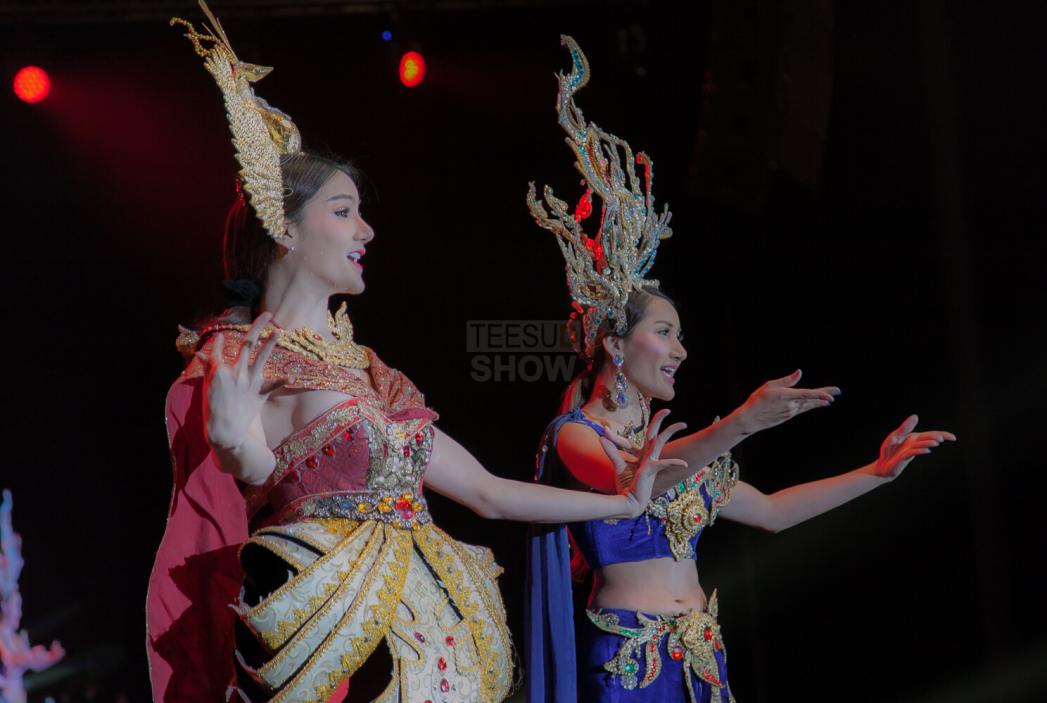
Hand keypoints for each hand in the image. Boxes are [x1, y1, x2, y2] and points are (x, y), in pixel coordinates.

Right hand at [198, 312, 287, 452]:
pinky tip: (292, 376)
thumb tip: (200, 353)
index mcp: (219, 370)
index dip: (218, 341)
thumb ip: (207, 367)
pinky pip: (273, 384)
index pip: (218, 349)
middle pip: (247, 344)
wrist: (225, 430)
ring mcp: (249, 381)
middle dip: (257, 327)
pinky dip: (282, 380)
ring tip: (279, 331)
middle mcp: (236, 372)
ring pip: (261, 357)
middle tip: (266, 315)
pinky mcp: (260, 392)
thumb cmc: (213, 408)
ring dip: (271, 343)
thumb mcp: (207, 386)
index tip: (220, 334)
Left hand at [600, 409, 688, 516]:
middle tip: (667, 409)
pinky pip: (664, 463)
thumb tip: (602, 437)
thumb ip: (612, 451)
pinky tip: (683, 463)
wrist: (630, 501)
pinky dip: (673, 462)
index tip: (606, 428)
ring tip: (682, 424)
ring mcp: (651, 462)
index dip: (622, 432)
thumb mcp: (619, 465)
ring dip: (670, 432)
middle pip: (654, 434)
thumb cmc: (627, 485)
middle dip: (660, 420)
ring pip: (660, 442)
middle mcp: (648, 456)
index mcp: (641, 454)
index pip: (638, 438)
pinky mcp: (651, 469)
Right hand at [735, 369, 839, 433]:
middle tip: (838, 392)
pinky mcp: (789, 416)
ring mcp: (791, 412)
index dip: (820, 395)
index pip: (807, 395)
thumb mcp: (769, 386)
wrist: (750, 420)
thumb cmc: (757, 400)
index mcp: (787, 396)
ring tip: (830, 399)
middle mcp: (792, 406)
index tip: (831, 397)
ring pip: (808, 405)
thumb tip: (800, 373)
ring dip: (819, 401)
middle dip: (825, 396)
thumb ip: (786, 380)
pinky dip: (811, 405)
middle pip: (811, 400)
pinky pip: (803, 409)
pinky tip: (817, 404)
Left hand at [874, 414, 955, 478]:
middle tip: (946, 438)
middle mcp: (914, 443)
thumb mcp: (894, 436)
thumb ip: (905, 427)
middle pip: (928, 439)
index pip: (930, 434)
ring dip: (928, 443)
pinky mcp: (904, 457)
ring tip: (936, 442)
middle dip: (937, 438)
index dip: (942, 435)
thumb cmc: (889, 451)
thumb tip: (916, 416)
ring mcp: (909, 450)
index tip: (953, 437)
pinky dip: (919, 451)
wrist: (883, 465)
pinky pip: (912, 452)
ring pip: (921, 445)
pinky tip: (927, 451)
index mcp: (914, 437)